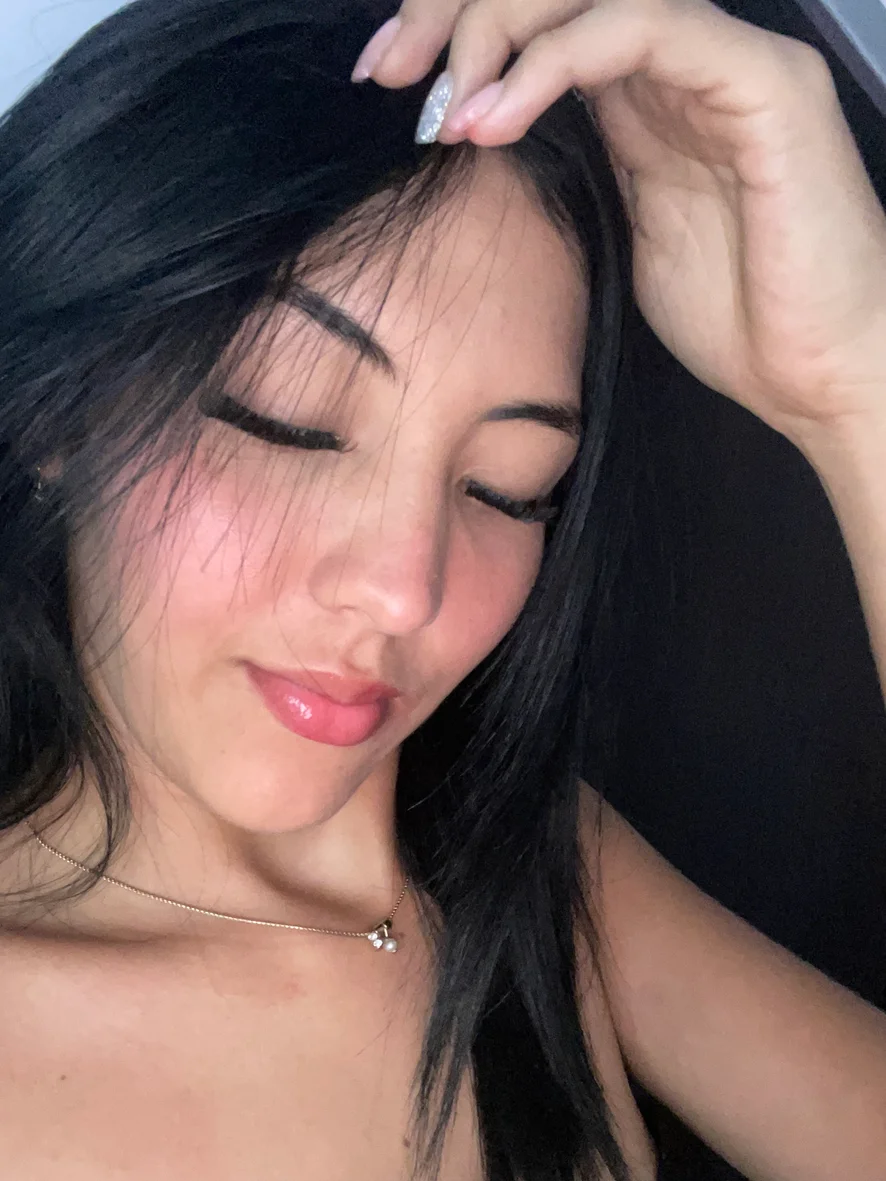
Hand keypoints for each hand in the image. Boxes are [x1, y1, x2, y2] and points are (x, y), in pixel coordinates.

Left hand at [354, 0, 885, 449]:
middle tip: (388, 71)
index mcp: (645, 99)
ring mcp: (724, 65)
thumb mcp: (622, 239)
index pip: (542, 23)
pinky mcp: (761, 84)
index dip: (457, 33)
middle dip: (455, 13)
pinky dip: (555, 63)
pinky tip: (496, 118)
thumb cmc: (733, 321)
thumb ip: (576, 174)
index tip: (387, 81)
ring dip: (497, 31)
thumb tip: (487, 145)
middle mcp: (680, 65)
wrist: (819, 374)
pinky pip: (643, 28)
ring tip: (442, 106)